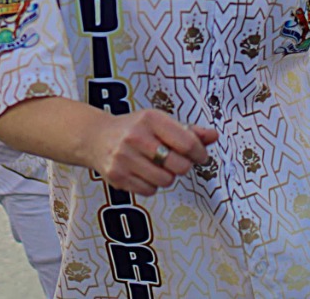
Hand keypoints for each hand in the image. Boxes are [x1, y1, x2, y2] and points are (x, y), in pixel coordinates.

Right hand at [87, 109, 218, 196]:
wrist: (95, 137)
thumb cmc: (134, 129)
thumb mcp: (159, 122)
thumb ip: (189, 131)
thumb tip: (213, 135)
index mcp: (150, 119)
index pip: (187, 143)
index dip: (200, 153)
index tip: (199, 155)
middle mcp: (136, 137)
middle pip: (179, 166)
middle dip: (183, 166)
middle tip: (176, 161)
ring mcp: (124, 157)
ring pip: (165, 181)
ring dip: (167, 176)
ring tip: (157, 165)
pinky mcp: (117, 176)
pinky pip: (149, 191)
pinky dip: (151, 185)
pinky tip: (143, 172)